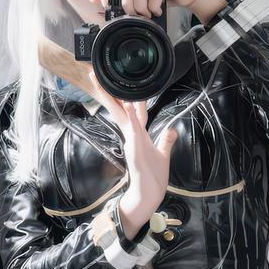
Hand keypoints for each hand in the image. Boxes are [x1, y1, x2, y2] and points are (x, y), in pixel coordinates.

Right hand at [87, 68, 176, 236]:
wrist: (149, 193)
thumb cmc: (153, 177)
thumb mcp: (163, 154)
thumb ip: (166, 141)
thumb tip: (172, 130)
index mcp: (138, 134)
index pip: (132, 109)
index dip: (127, 95)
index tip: (121, 81)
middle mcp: (132, 134)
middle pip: (118, 108)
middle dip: (108, 92)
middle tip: (96, 75)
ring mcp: (131, 140)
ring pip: (120, 113)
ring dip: (112, 97)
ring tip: (102, 80)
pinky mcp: (134, 146)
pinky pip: (132, 127)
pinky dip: (130, 114)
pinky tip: (127, 102)